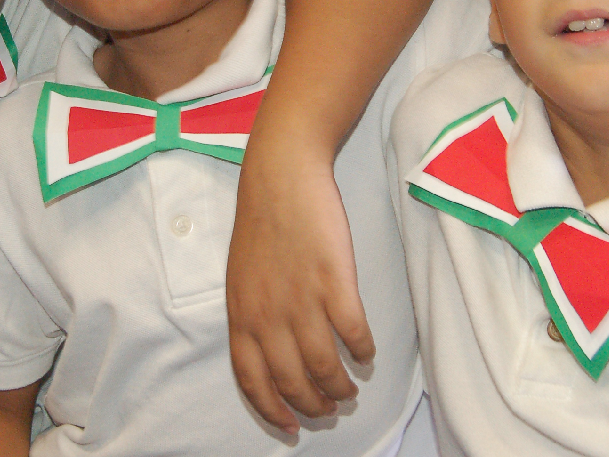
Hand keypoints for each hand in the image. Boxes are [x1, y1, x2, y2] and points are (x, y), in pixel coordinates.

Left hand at [225, 151, 371, 433]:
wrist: (280, 179)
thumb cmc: (263, 228)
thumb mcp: (241, 280)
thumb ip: (253, 318)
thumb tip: (270, 355)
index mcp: (241, 316)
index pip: (252, 380)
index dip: (271, 410)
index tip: (290, 429)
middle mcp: (267, 314)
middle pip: (291, 380)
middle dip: (313, 405)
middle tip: (330, 410)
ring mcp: (301, 299)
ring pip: (324, 365)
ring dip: (340, 385)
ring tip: (350, 390)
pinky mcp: (333, 281)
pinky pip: (352, 332)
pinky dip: (362, 351)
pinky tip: (367, 355)